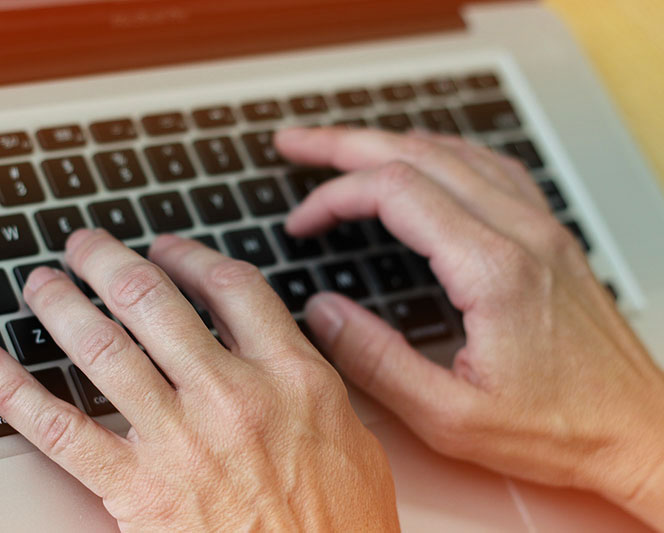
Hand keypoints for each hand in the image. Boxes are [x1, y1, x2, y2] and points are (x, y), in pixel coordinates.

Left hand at [0, 230, 398, 530]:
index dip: (189, 255)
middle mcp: (230, 395)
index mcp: (290, 376)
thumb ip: (317, 378)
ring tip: (39, 282)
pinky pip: (58, 428)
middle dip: (109, 262)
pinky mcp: (136, 489)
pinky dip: (10, 389)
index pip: (229, 287)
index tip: (166, 248)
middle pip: (153, 301)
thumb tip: (295, 334)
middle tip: (86, 246)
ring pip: (102, 348)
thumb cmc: (339, 526)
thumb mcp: (354, 439)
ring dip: (60, 305)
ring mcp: (179, 439)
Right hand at [276, 127, 663, 528]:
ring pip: (452, 151)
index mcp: (492, 269)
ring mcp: (540, 225)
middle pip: (416, 153)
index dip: (334, 197)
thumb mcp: (450, 416)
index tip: (301, 223)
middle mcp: (519, 231)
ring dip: (388, 142)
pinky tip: (421, 158)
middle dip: (343, 145)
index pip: (395, 192)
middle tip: (294, 144)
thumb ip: (376, 361)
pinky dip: (440, 152)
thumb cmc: (558, 428)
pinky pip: (489, 166)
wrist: (639, 428)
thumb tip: (322, 312)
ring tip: (342, 146)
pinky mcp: (549, 233)